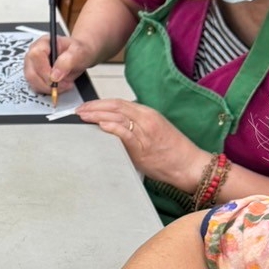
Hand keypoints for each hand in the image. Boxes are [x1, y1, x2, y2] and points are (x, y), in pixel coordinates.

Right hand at [23, 34, 94, 95]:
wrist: (79, 56)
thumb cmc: (77, 51)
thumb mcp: (78, 53)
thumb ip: (67, 61)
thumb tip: (55, 75)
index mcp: (44, 42)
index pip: (36, 55)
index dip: (44, 70)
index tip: (56, 79)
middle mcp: (34, 53)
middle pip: (31, 71)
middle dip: (47, 83)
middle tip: (62, 85)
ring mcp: (32, 64)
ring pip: (32, 81)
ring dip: (47, 88)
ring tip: (63, 85)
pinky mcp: (33, 75)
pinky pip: (35, 86)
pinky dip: (46, 90)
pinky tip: (57, 87)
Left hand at [75, 99, 207, 190]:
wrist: (189, 165)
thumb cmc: (172, 151)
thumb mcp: (153, 131)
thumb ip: (134, 126)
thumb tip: (112, 126)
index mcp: (148, 114)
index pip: (119, 103)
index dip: (100, 103)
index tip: (87, 106)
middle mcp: (146, 120)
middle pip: (115, 107)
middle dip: (94, 107)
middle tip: (79, 110)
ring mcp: (145, 133)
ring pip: (118, 117)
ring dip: (97, 116)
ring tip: (83, 117)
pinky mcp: (143, 147)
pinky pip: (125, 134)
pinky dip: (112, 128)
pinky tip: (100, 126)